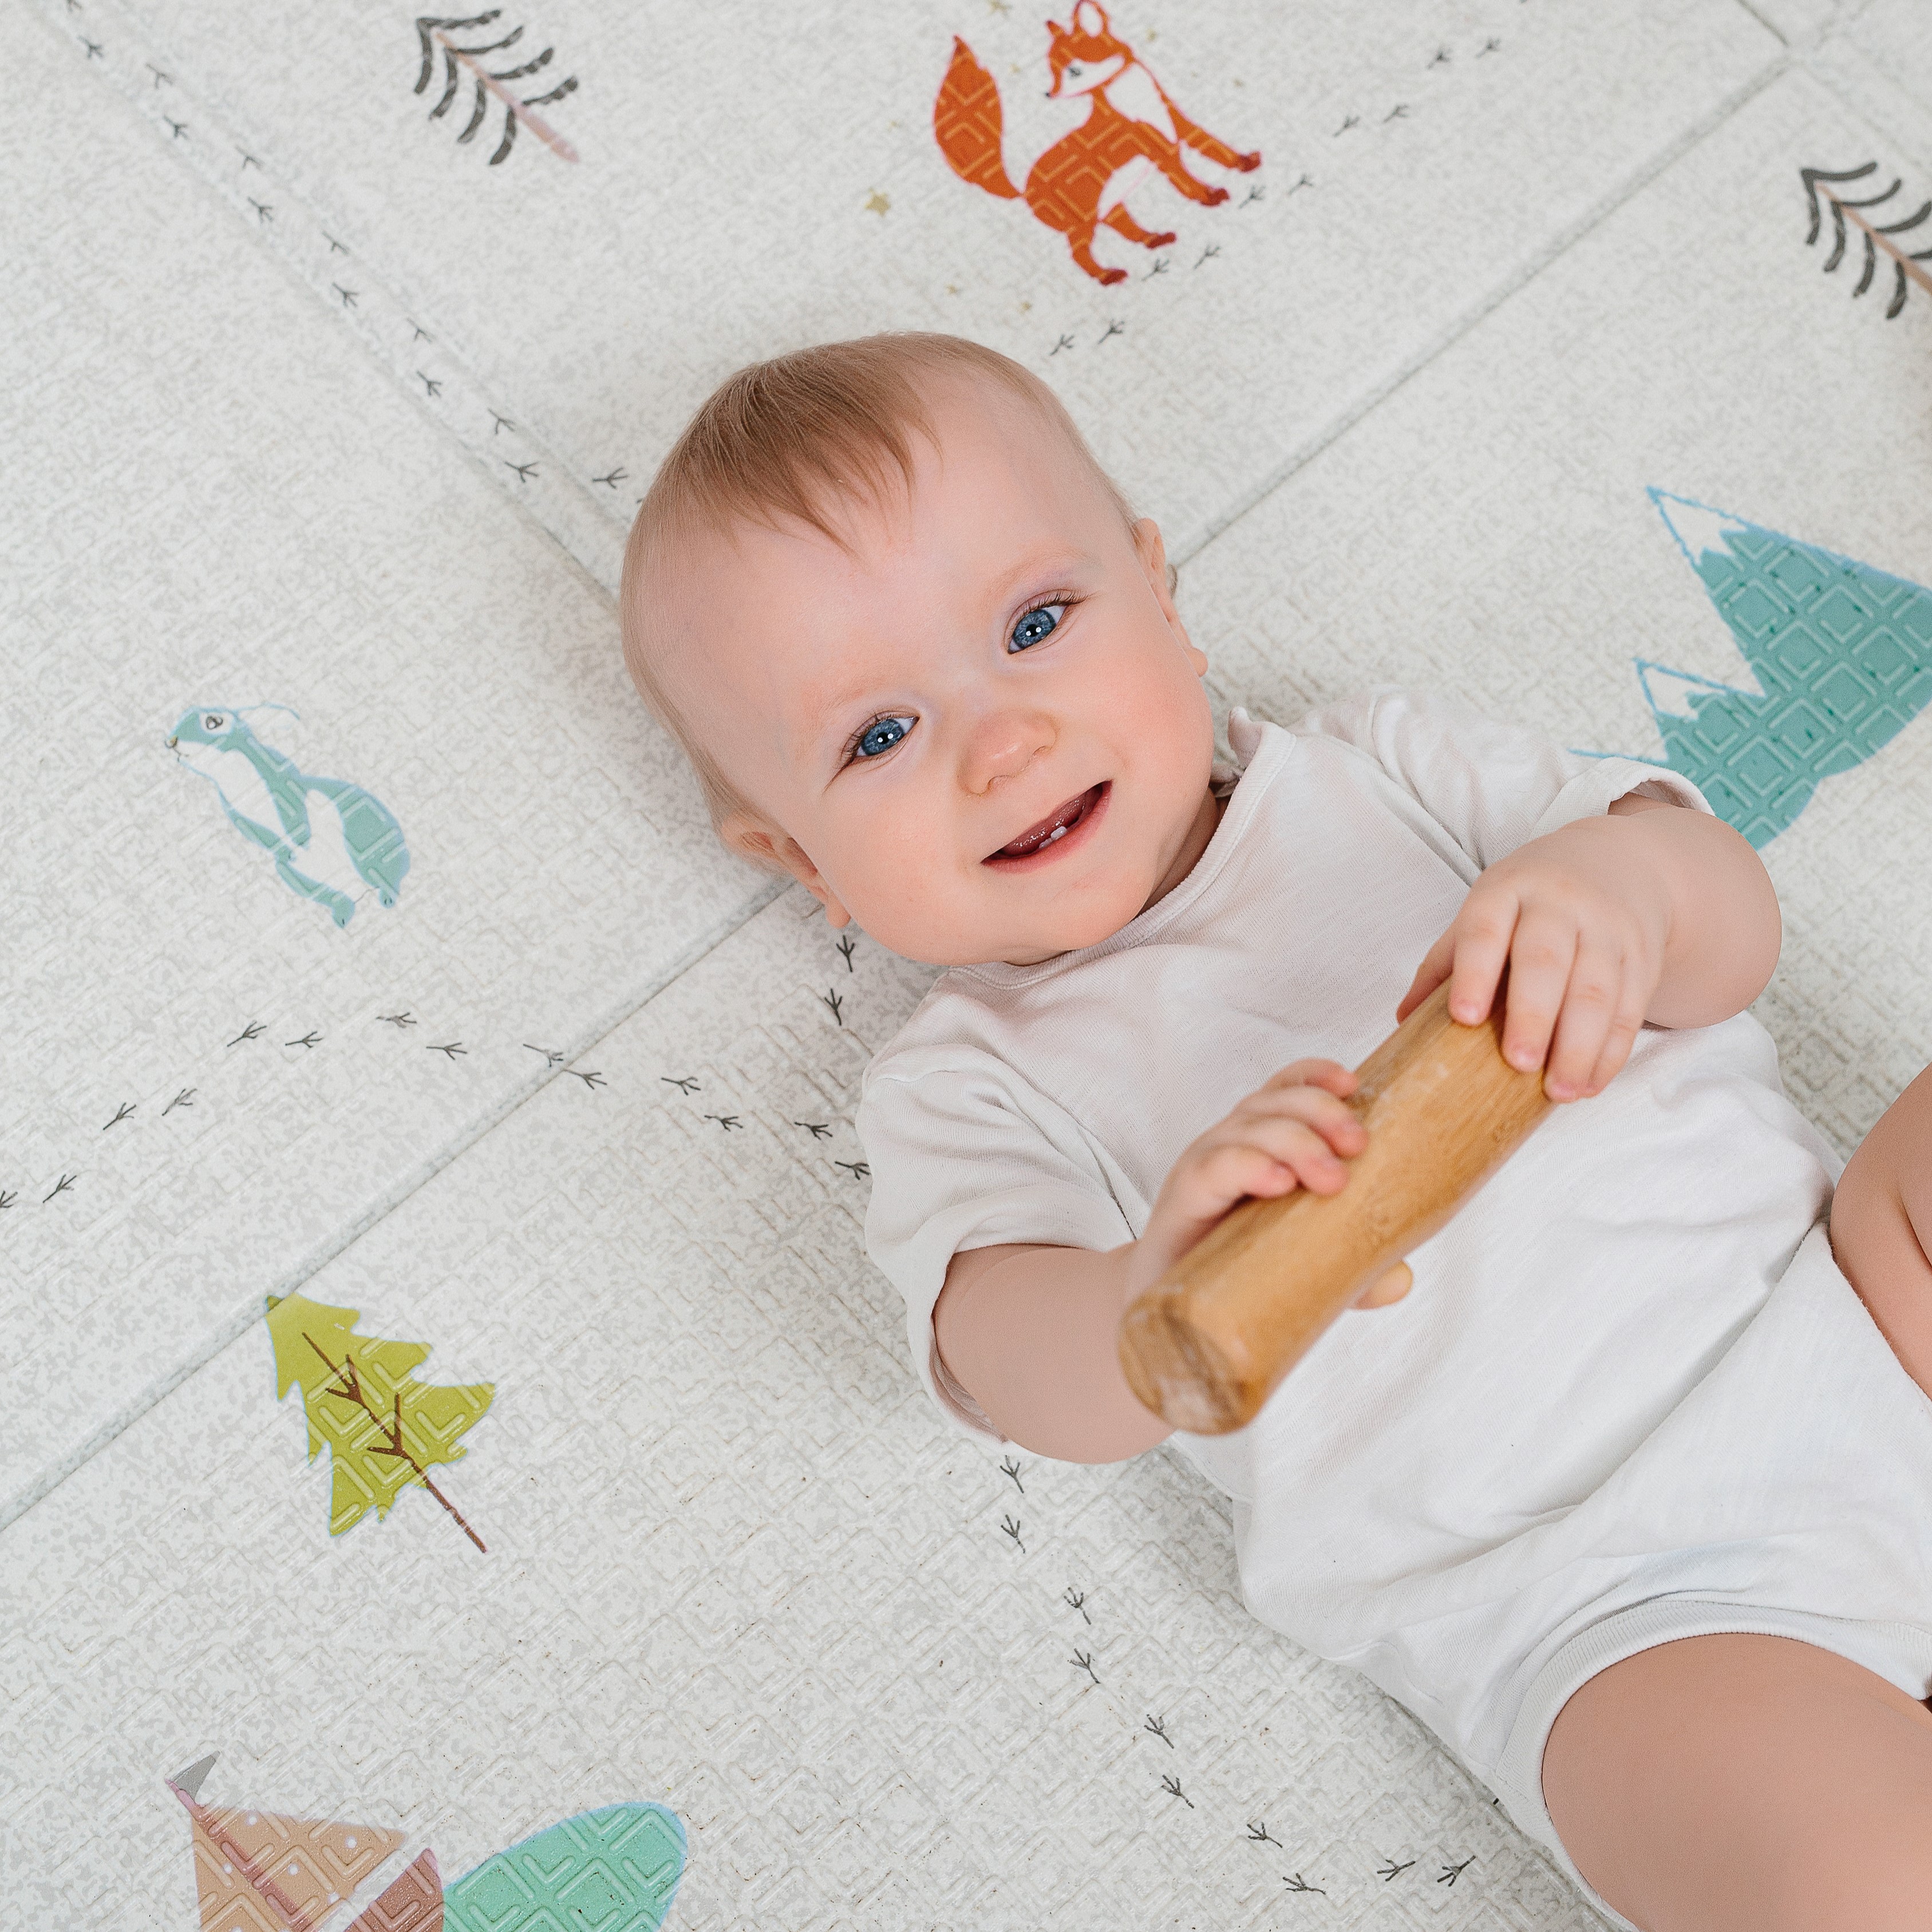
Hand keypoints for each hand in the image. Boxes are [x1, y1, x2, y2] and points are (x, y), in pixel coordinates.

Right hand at [1127, 1060, 1409, 1308]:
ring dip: (1295, 1141)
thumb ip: (1354, 1270)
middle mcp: (1233, 1143)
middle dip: (1321, 1112)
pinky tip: (1278, 1182)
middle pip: (1274, 1100)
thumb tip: (1401, 1279)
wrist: (1175, 1314)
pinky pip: (1215, 1167)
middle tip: (1359, 1146)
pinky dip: (1249, 1166)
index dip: (1318, 1076)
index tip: (1354, 1085)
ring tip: (1331, 1179)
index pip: (1287, 1088)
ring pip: (1248, 1127)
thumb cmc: (1240, 1271)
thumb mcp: (1307, 1264)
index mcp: (1263, 1142)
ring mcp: (1205, 1165)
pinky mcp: (1183, 1197)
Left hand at [1394, 814, 1673, 1101]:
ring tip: (1561, 1092)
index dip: (1474, 973)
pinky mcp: (1642, 957)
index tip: (1463, 1018)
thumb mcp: (1485, 910)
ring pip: (1597, 990)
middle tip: (1519, 1064)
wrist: (1617, 863)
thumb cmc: (1530, 901)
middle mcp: (1559, 905)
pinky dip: (1611, 1051)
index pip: (1485, 930)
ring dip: (1580, 1046)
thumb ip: (1446, 961)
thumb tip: (1403, 1021)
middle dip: (1534, 1016)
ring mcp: (1607, 929)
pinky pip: (1630, 1007)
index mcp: (1506, 891)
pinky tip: (1591, 1083)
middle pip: (1546, 961)